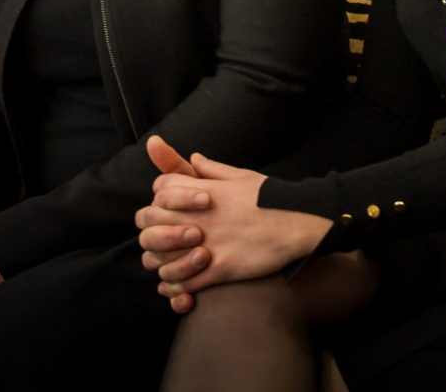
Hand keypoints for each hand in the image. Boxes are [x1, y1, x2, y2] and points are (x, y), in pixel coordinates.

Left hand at [135, 142, 327, 311]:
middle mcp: (197, 216)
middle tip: (162, 238)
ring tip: (169, 266)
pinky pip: (184, 283)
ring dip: (160, 262)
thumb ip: (212, 168)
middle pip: (148, 221)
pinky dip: (178, 288)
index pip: (159, 189)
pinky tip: (182, 288)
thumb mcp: (240, 175)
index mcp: (201, 191)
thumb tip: (193, 158)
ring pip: (159, 256)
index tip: (168, 208)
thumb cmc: (271, 199)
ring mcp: (206, 243)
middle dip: (151, 229)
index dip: (159, 198)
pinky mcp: (219, 269)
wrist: (297, 223)